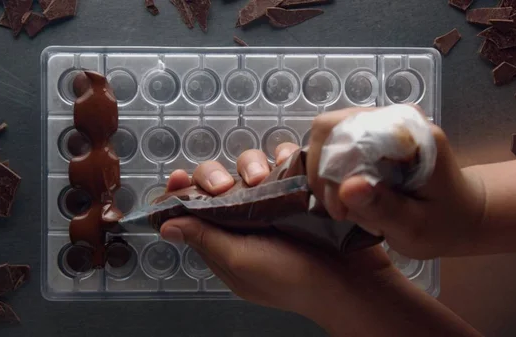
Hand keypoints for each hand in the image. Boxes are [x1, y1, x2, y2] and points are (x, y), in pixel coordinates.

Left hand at [159, 144, 394, 326]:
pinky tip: (288, 164)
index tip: (178, 178)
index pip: (192, 209)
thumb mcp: (240, 262)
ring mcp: (273, 200)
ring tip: (263, 177)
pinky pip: (285, 160)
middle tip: (226, 187)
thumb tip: (165, 226)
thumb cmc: (292, 280)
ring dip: (251, 164)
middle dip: (214, 176)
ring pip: (249, 165)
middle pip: (217, 180)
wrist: (350, 282)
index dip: (181, 192)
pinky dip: (284, 156)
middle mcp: (245, 216)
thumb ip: (204, 240)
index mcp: (224, 237)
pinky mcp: (299, 187)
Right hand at [306, 106, 485, 258]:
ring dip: (327, 175)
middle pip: (329, 129)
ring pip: (326, 136)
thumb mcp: (414, 228)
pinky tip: (350, 196)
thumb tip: (347, 186)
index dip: (330, 171)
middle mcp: (394, 117)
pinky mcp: (371, 129)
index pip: (346, 133)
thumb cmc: (443, 224)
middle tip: (342, 211)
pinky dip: (332, 173)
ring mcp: (381, 119)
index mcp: (411, 134)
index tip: (341, 212)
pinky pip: (333, 143)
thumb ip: (382, 207)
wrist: (462, 213)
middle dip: (324, 174)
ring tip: (349, 207)